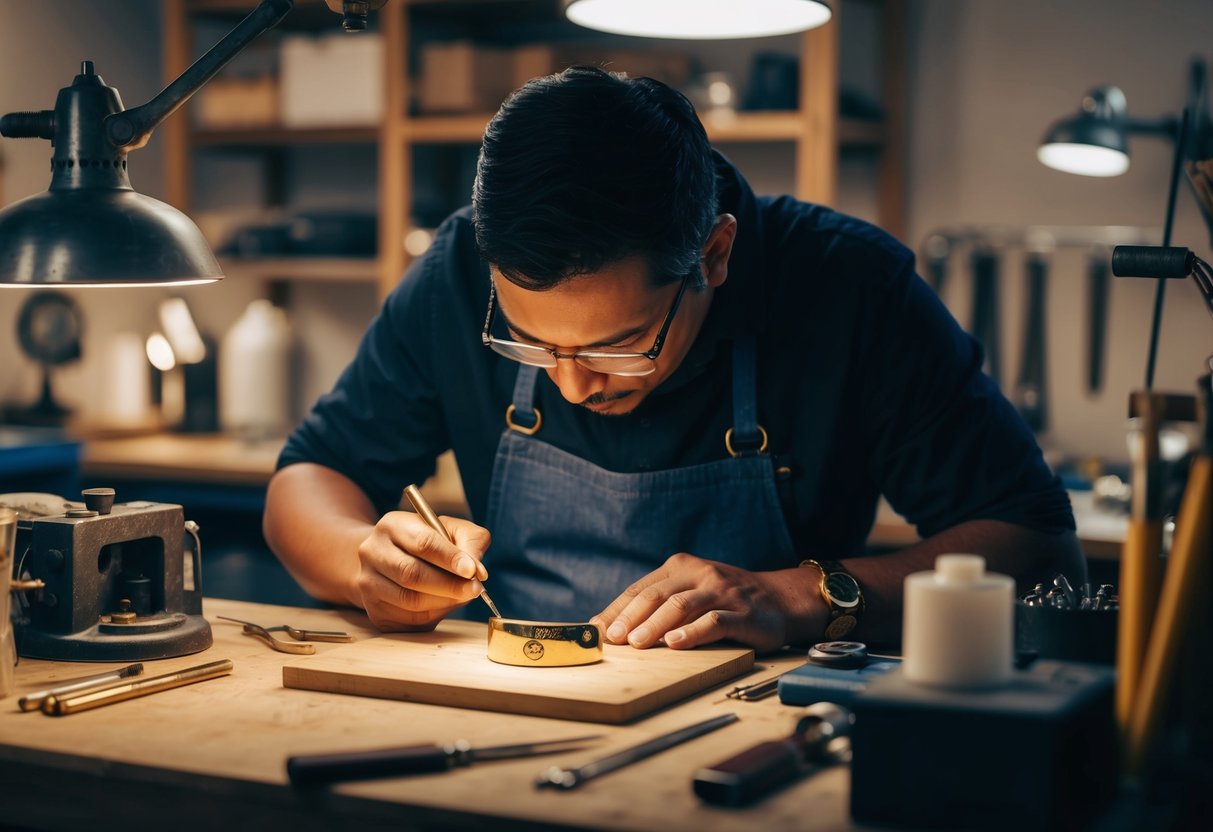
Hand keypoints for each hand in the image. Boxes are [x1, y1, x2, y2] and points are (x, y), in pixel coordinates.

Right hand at [354, 510, 490, 630]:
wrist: (389, 560)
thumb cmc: (427, 542)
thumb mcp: (450, 530)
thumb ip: (470, 542)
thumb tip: (478, 571)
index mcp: (393, 525)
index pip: (422, 543)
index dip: (450, 559)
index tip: (472, 571)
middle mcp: (373, 552)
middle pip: (412, 574)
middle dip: (450, 585)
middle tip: (475, 589)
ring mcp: (368, 582)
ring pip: (409, 600)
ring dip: (444, 602)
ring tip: (463, 596)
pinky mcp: (374, 609)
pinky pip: (407, 619)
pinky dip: (433, 615)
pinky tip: (444, 605)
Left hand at [590, 553, 811, 651]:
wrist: (780, 599)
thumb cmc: (726, 599)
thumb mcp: (692, 590)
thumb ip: (660, 603)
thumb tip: (616, 629)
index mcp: (680, 567)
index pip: (640, 589)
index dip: (616, 610)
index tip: (595, 630)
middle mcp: (699, 574)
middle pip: (656, 595)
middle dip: (630, 618)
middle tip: (613, 639)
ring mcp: (721, 592)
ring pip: (681, 606)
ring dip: (656, 626)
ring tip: (637, 644)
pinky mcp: (741, 613)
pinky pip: (713, 621)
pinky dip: (692, 632)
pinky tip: (676, 643)